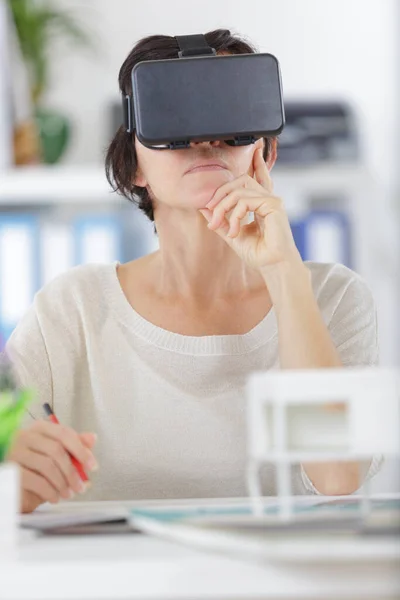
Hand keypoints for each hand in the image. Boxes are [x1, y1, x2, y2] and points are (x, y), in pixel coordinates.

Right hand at [6, 420, 97, 512]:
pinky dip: (50, 491)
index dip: (81, 450)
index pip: (64, 433)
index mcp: (39, 429)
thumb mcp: (55, 457)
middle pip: (56, 450)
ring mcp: (15, 452)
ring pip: (47, 466)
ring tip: (68, 494)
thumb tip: (92, 438)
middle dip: (72, 471)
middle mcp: (25, 436)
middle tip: (81, 486)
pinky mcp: (11, 470)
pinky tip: (55, 498)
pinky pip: (36, 481)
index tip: (92, 465)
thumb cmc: (33, 469)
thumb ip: (73, 446)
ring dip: (62, 483)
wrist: (13, 486)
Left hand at [199, 148, 300, 270]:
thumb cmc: (258, 254)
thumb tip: (204, 208)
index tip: (254, 149)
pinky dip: (235, 215)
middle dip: (220, 195)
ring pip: (239, 190)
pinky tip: (234, 230)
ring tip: (220, 226)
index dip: (256, 162)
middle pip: (240, 181)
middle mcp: (267, 199)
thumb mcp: (232, 234)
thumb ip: (220, 220)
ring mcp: (271, 200)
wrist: (272, 266)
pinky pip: (245, 200)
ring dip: (223, 208)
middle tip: (211, 215)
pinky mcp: (273, 205)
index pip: (258, 177)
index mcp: (261, 203)